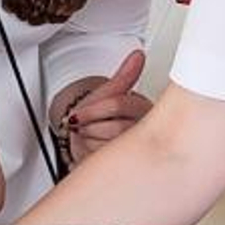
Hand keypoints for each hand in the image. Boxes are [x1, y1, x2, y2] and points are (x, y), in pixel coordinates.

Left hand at [66, 50, 151, 165]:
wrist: (89, 144)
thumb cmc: (99, 120)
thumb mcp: (107, 95)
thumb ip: (124, 77)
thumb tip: (138, 55)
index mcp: (146, 110)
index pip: (118, 104)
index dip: (92, 110)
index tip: (78, 114)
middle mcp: (146, 132)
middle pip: (115, 128)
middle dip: (90, 126)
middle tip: (81, 127)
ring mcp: (137, 152)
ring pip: (108, 146)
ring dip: (87, 141)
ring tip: (86, 138)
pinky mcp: (125, 169)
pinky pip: (103, 162)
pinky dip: (87, 156)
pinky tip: (89, 152)